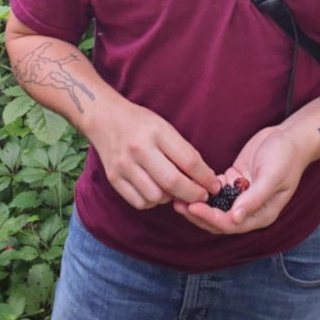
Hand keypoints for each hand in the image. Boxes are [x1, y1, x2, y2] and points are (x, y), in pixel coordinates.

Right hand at [87, 95, 219, 210]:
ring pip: (156, 196)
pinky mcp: (114, 178)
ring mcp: (124, 165)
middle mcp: (139, 149)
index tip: (214, 185)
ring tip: (174, 190)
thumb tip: (203, 178)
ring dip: (170, 198)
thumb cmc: (140, 122)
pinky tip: (156, 191)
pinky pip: (140, 202)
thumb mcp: (164, 126)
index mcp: (156, 132)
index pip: (188, 160)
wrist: (104, 117)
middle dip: (193, 194)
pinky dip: (152, 202)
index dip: (205, 177)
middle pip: (173, 182)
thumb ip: (182, 150)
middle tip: (202, 195)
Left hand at [173, 125, 312, 233]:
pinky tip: (188, 182)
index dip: (210, 218)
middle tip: (178, 204)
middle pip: (219, 219)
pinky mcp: (235, 180)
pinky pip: (215, 190)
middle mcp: (250, 208)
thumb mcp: (273, 177)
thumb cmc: (286, 157)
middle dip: (199, 215)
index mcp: (262, 214)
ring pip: (215, 206)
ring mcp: (241, 194)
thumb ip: (255, 198)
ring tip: (177, 196)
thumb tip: (235, 218)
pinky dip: (202, 189)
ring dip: (198, 204)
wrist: (290, 138)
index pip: (231, 224)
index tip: (193, 208)